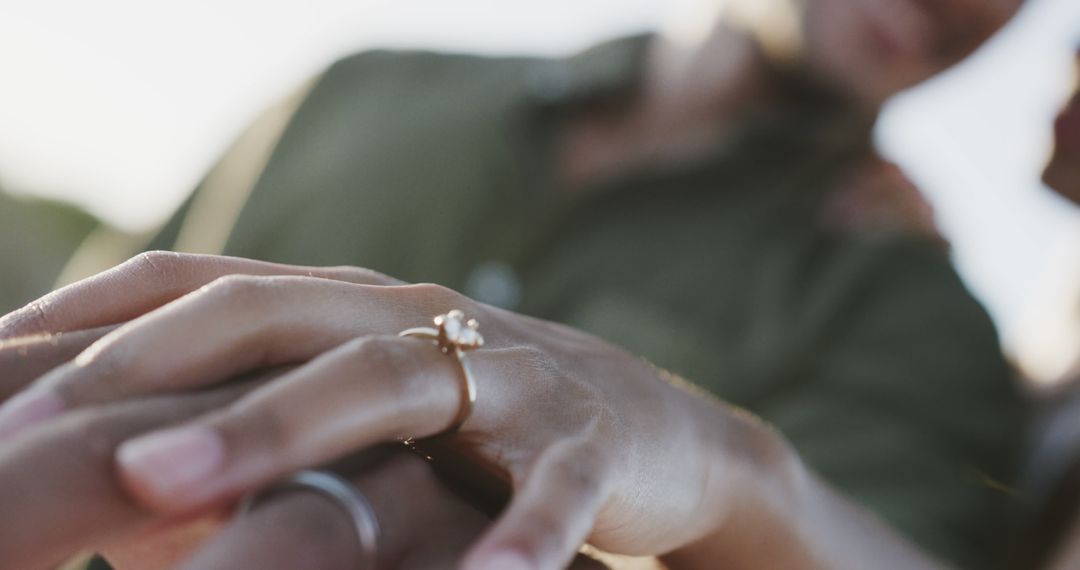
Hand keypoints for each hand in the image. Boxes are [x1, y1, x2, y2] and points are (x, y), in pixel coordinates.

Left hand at [0, 350, 606, 569]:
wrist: (649, 428)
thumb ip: (256, 439)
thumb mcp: (362, 424)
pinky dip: (514, 532)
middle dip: (154, 369)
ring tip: (161, 490)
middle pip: (275, 318)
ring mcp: (504, 375)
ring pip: (387, 378)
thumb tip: (118, 503)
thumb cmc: (479, 432)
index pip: (209, 285)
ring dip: (274, 427)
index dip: (98, 320)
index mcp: (355, 310)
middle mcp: (416, 321)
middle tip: (30, 433)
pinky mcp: (587, 439)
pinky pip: (549, 485)